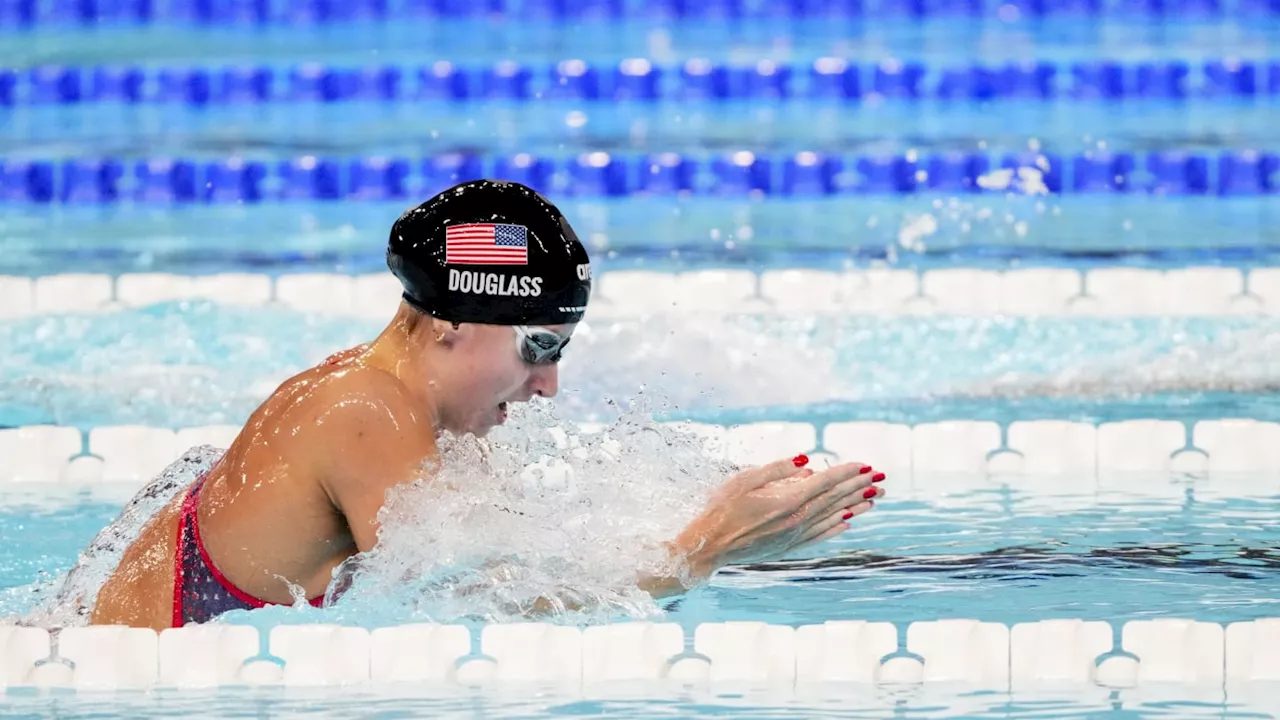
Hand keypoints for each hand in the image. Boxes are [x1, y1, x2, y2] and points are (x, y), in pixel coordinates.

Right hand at [674, 455, 883, 579]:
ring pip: (832, 518)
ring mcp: (794, 536)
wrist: (709, 547)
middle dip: (859, 486)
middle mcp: (797, 519)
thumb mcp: (744, 480)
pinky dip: (836, 527)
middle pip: (834, 499)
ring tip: (875, 498)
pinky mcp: (788, 547)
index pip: (825, 482)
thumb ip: (777, 470)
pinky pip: (820, 536)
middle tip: (880, 478)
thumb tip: (807, 463)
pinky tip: (848, 523)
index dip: (847, 472)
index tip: (865, 464)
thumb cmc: (721, 509)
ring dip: (855, 506)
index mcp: (787, 500)